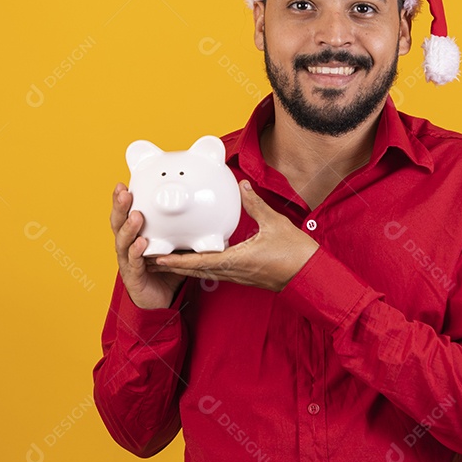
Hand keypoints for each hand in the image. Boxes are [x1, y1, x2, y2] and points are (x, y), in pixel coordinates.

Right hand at [111, 182, 184, 308]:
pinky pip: (133, 263)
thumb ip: (189, 229)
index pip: (126, 212)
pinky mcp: (132, 276)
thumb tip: (214, 216)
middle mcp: (127, 245)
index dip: (122, 198)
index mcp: (135, 234)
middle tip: (125, 192)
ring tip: (136, 216)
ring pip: (122, 241)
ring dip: (128, 227)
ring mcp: (127, 261)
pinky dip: (136, 252)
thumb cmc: (168, 269)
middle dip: (120, 207)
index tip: (125, 182)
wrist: (162, 299)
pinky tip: (141, 244)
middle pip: (118, 223)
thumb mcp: (179, 244)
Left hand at [147, 180, 318, 292]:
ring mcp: (237, 276)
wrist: (311, 276)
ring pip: (204, 272)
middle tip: (150, 257)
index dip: (176, 260)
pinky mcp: (243, 276)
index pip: (199, 261)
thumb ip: (255, 204)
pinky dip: (200, 267)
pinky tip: (195, 260)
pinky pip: (215, 272)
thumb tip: (242, 186)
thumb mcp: (275, 223)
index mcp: (236, 260)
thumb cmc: (295, 253)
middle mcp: (233, 271)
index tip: (157, 256)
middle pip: (195, 270)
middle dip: (172, 265)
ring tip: (165, 259)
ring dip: (184, 267)